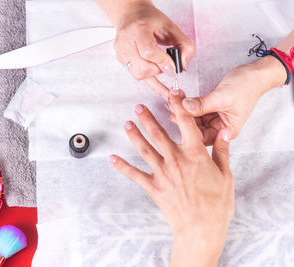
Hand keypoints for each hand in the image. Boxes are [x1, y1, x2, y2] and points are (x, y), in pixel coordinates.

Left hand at [109, 90, 233, 265]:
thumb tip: (223, 132)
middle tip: (138, 107)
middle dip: (147, 118)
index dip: (178, 106)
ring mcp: (162, 173)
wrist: (201, 229)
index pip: (186, 123)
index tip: (172, 95)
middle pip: (158, 133)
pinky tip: (112, 158)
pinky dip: (122, 166)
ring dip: (134, 136)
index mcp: (195, 154)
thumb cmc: (216, 204)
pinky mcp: (153, 187)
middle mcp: (176, 160)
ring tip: (126, 124)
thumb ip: (222, 151)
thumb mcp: (225, 175)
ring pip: (144, 149)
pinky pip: (134, 174)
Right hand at [112, 1, 194, 96]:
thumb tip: (183, 66)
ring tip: (160, 65)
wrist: (131, 16)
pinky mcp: (121, 60)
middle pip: (143, 67)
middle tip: (167, 64)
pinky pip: (136, 76)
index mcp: (138, 29)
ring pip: (138, 74)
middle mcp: (126, 41)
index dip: (163, 62)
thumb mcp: (171, 27)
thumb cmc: (150, 20)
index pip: (148, 52)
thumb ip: (183, 45)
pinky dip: (152, 83)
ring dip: (153, 74)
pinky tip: (163, 91)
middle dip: (159, 69)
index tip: (173, 67)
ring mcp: (121, 52)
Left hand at [179, 56, 286, 144]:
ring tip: (172, 101)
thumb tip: (185, 107)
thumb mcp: (222, 96)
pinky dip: (187, 105)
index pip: (203, 137)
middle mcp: (220, 128)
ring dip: (183, 110)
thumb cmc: (246, 86)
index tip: (175, 117)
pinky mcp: (210, 109)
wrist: (254, 73)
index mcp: (227, 131)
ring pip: (194, 119)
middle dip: (183, 119)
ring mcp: (214, 119)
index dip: (188, 128)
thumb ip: (202, 104)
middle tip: (171, 107)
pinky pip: (195, 110)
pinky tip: (178, 100)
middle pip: (196, 129)